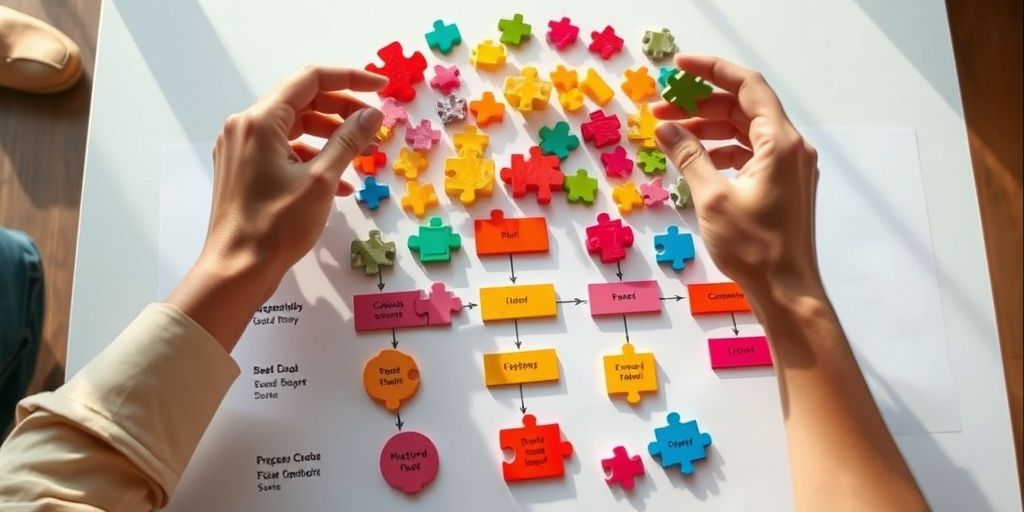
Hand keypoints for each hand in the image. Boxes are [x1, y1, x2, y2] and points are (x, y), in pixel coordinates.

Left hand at [205, 66, 385, 285]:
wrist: (236, 270)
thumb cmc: (275, 227)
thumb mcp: (321, 181)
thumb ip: (348, 141)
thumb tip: (372, 114)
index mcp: (260, 121)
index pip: (311, 79)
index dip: (350, 78)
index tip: (381, 88)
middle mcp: (245, 127)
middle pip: (302, 102)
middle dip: (343, 111)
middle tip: (374, 127)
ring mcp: (241, 149)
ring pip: (294, 128)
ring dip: (330, 137)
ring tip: (362, 155)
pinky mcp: (244, 170)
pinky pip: (283, 151)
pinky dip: (313, 159)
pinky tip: (340, 183)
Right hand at [653, 55, 820, 301]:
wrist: (787, 291)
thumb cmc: (754, 248)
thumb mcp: (712, 198)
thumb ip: (688, 156)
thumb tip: (665, 128)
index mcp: (779, 143)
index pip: (747, 86)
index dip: (711, 70)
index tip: (678, 67)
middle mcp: (790, 148)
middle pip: (743, 108)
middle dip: (700, 105)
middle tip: (660, 110)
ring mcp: (789, 167)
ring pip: (744, 131)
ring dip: (707, 129)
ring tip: (669, 136)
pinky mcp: (783, 185)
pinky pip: (749, 154)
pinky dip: (720, 151)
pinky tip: (694, 161)